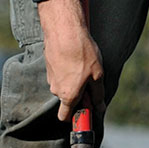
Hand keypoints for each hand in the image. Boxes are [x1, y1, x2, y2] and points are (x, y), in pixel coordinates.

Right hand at [38, 0, 104, 120]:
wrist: (64, 30)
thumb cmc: (82, 53)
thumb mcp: (97, 75)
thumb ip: (98, 94)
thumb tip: (100, 108)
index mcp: (67, 95)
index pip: (65, 116)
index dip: (77, 116)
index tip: (87, 112)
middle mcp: (55, 89)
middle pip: (68, 99)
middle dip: (80, 94)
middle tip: (92, 80)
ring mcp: (50, 77)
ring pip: (65, 85)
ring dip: (75, 80)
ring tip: (85, 65)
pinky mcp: (49, 65)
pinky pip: (61, 73)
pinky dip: (69, 69)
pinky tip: (76, 58)